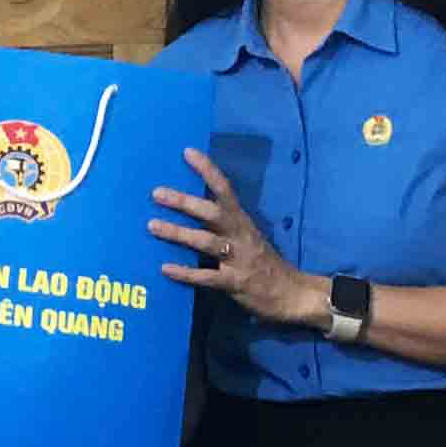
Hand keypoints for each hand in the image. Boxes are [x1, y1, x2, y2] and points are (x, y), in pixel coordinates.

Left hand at [149, 147, 327, 327]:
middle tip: (157, 193)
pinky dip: (186, 273)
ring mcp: (239, 259)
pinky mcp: (236, 282)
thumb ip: (222, 225)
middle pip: (212, 213)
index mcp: (242, 221)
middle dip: (184, 202)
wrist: (293, 294)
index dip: (207, 170)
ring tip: (152, 226)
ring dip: (178, 233)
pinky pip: (207, 277)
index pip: (225, 189)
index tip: (187, 152)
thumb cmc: (263, 264)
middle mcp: (240, 235)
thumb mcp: (246, 237)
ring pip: (206, 242)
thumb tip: (189, 208)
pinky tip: (165, 269)